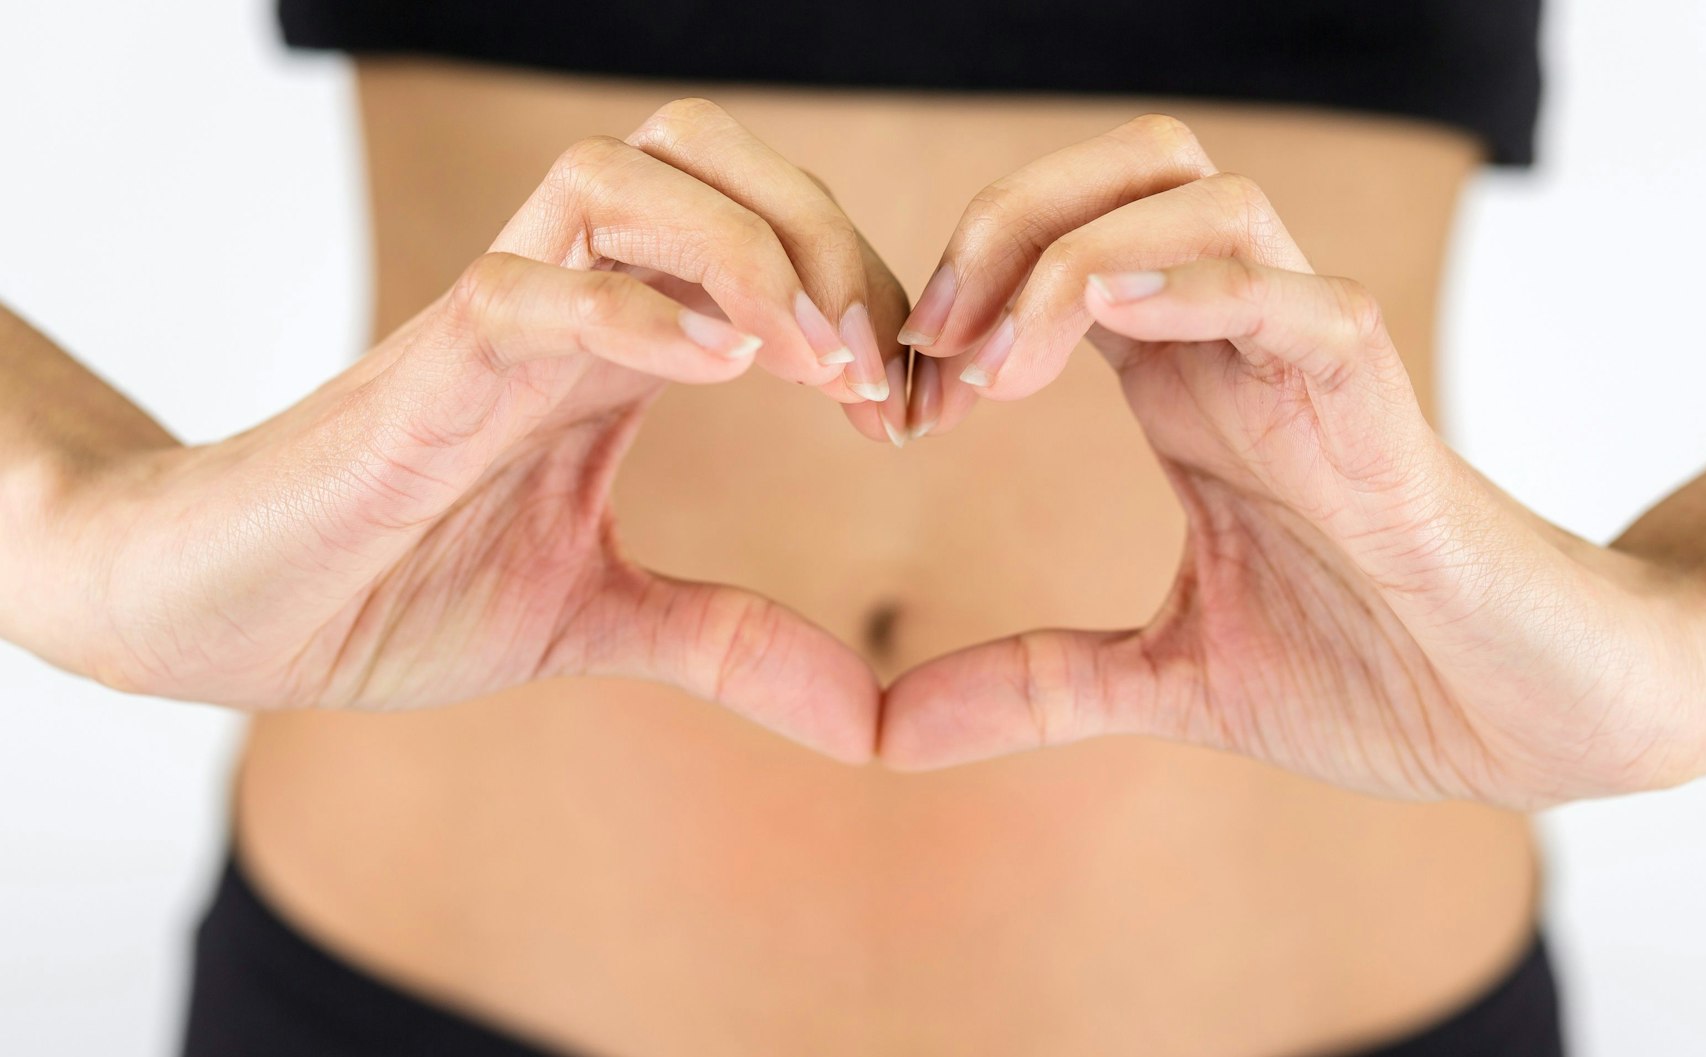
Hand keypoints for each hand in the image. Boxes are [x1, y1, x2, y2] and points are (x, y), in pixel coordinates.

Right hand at [34, 101, 908, 761]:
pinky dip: (635, 313)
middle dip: (825, 237)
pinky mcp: (425, 373)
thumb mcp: (603, 622)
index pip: (762, 235)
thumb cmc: (396, 590)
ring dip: (750, 253)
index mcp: (616, 343)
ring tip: (819, 364)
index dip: (862, 295)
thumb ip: (735, 646)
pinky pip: (529, 290)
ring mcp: (493, 321)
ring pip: (623, 173)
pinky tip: (722, 369)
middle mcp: (565, 302)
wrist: (234, 613)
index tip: (917, 413)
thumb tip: (871, 718)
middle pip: (707, 153)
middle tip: (883, 372)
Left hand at [878, 118, 1705, 804]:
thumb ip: (1032, 687)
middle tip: (929, 342)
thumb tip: (886, 731)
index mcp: (1188, 390)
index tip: (895, 402)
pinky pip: (1297, 296)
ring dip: (1072, 252)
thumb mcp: (1167, 682)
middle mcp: (1244, 349)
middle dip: (1004, 222)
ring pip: (1202, 198)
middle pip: (1125, 173)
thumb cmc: (1380, 679)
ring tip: (999, 365)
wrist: (1536, 725)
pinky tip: (1102, 327)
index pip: (1062, 254)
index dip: (960, 296)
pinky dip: (1193, 287)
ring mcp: (1314, 364)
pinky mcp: (1383, 408)